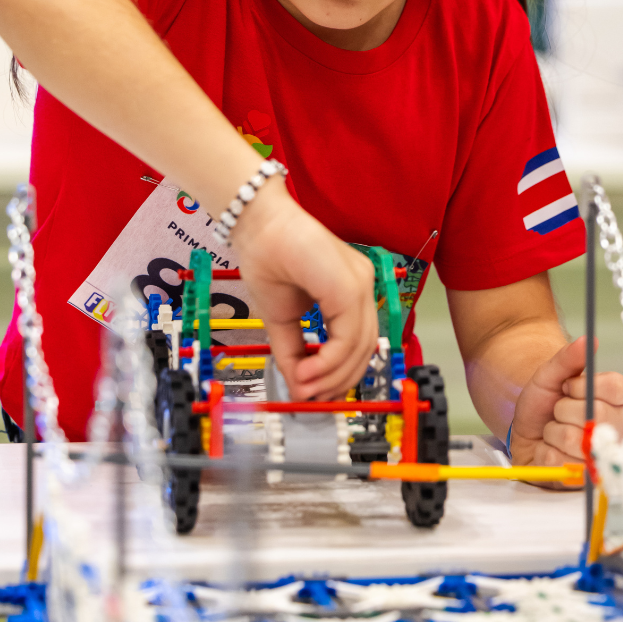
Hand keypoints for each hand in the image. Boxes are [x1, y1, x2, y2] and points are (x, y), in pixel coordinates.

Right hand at [230, 177, 377, 400]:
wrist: (256, 224)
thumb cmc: (267, 259)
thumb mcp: (281, 318)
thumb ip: (293, 351)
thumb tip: (300, 388)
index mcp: (351, 292)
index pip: (359, 343)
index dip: (340, 375)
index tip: (317, 394)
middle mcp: (362, 287)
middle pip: (366, 349)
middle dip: (339, 381)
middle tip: (312, 397)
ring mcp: (360, 284)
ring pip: (361, 345)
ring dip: (333, 375)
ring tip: (305, 387)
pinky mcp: (349, 285)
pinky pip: (348, 334)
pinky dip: (329, 360)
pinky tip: (307, 371)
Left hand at [509, 335, 622, 475]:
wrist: (524, 429)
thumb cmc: (544, 402)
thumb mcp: (550, 375)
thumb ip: (568, 358)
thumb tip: (588, 340)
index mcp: (619, 400)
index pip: (617, 388)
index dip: (585, 386)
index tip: (567, 387)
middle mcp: (619, 428)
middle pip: (597, 416)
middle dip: (564, 410)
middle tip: (558, 410)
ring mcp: (604, 455)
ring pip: (577, 442)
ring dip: (552, 432)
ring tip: (552, 430)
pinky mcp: (585, 478)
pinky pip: (562, 463)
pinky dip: (546, 453)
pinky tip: (549, 450)